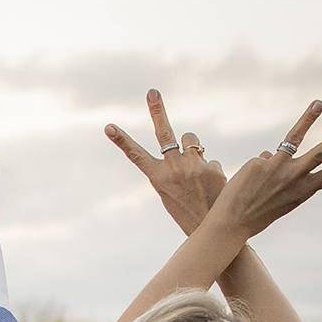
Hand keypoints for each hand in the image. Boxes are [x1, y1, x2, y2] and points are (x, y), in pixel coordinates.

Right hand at [105, 89, 226, 234]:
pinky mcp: (212, 167)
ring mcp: (192, 166)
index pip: (136, 155)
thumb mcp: (170, 193)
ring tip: (197, 173)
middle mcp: (172, 168)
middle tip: (152, 92)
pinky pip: (210, 160)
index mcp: (157, 178)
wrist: (211, 230)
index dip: (122, 140)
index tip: (108, 127)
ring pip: (192, 140)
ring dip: (193, 149)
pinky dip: (211, 171)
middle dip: (157, 110)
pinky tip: (213, 189)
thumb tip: (187, 143)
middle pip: (164, 133)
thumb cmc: (187, 211)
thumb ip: (174, 168)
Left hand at [209, 100, 321, 238]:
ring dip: (308, 120)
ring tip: (320, 103)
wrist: (232, 223)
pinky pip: (261, 160)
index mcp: (303, 192)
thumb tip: (270, 152)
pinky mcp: (258, 163)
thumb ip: (281, 176)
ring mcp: (276, 169)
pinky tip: (247, 184)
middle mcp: (294, 178)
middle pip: (321, 153)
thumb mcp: (278, 199)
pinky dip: (254, 171)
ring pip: (294, 139)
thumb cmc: (255, 215)